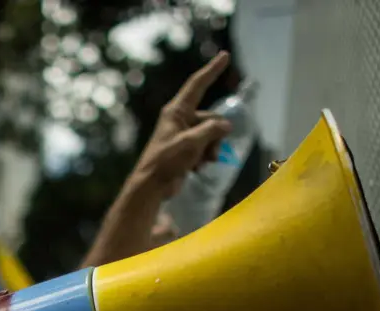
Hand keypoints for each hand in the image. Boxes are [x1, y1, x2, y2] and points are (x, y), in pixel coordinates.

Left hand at [132, 52, 233, 198]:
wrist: (153, 186)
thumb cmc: (167, 160)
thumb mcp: (192, 143)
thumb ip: (211, 131)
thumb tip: (226, 125)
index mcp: (177, 111)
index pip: (197, 85)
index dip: (212, 70)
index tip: (224, 56)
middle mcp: (180, 119)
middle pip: (211, 118)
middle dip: (216, 136)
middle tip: (210, 153)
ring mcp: (183, 134)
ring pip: (211, 135)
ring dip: (211, 149)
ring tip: (201, 163)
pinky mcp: (185, 149)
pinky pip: (205, 147)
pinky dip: (204, 157)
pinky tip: (196, 168)